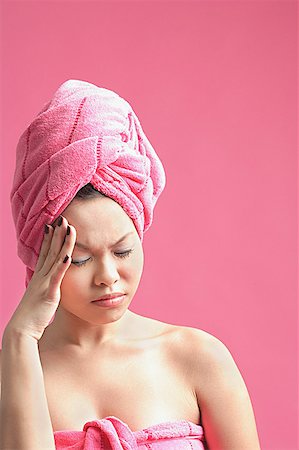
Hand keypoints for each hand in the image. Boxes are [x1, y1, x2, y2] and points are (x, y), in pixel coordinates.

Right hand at [4, 215, 75, 341]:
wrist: (21, 330)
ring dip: (62, 243)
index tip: (53, 225)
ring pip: (55, 259)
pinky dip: (62, 265)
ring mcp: (44, 283)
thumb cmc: (31, 317)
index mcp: (39, 277)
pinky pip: (57, 277)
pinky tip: (68, 254)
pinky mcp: (49, 293)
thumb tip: (51, 285)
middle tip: (62, 218)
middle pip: (50, 251)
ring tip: (68, 228)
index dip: (49, 239)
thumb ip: (46, 288)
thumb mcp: (39, 298)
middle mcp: (41, 277)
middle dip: (56, 234)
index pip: (45, 253)